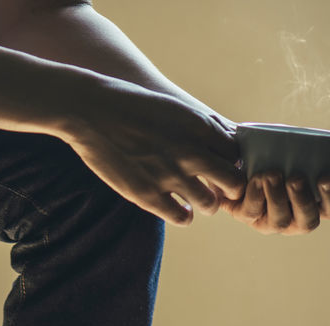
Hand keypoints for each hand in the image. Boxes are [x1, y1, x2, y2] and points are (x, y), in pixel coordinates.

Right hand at [62, 79, 245, 225]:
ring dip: (206, 204)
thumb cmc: (132, 105)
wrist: (92, 112)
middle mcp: (191, 153)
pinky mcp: (147, 194)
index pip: (237, 154)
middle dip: (229, 187)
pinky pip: (181, 217)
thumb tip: (221, 138)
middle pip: (233, 182)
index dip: (232, 162)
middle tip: (217, 189)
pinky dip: (183, 215)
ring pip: (209, 203)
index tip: (221, 166)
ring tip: (196, 201)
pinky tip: (177, 208)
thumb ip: (200, 125)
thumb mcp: (175, 107)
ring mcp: (170, 176)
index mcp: (201, 128)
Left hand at [222, 162, 329, 234]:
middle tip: (296, 178)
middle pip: (307, 222)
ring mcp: (270, 221)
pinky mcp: (246, 216)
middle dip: (303, 201)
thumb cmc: (287, 153)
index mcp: (318, 205)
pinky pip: (251, 211)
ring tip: (271, 174)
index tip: (326, 176)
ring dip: (276, 197)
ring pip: (278, 220)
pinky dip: (255, 194)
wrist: (248, 150)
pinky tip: (256, 178)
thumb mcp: (312, 153)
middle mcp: (296, 219)